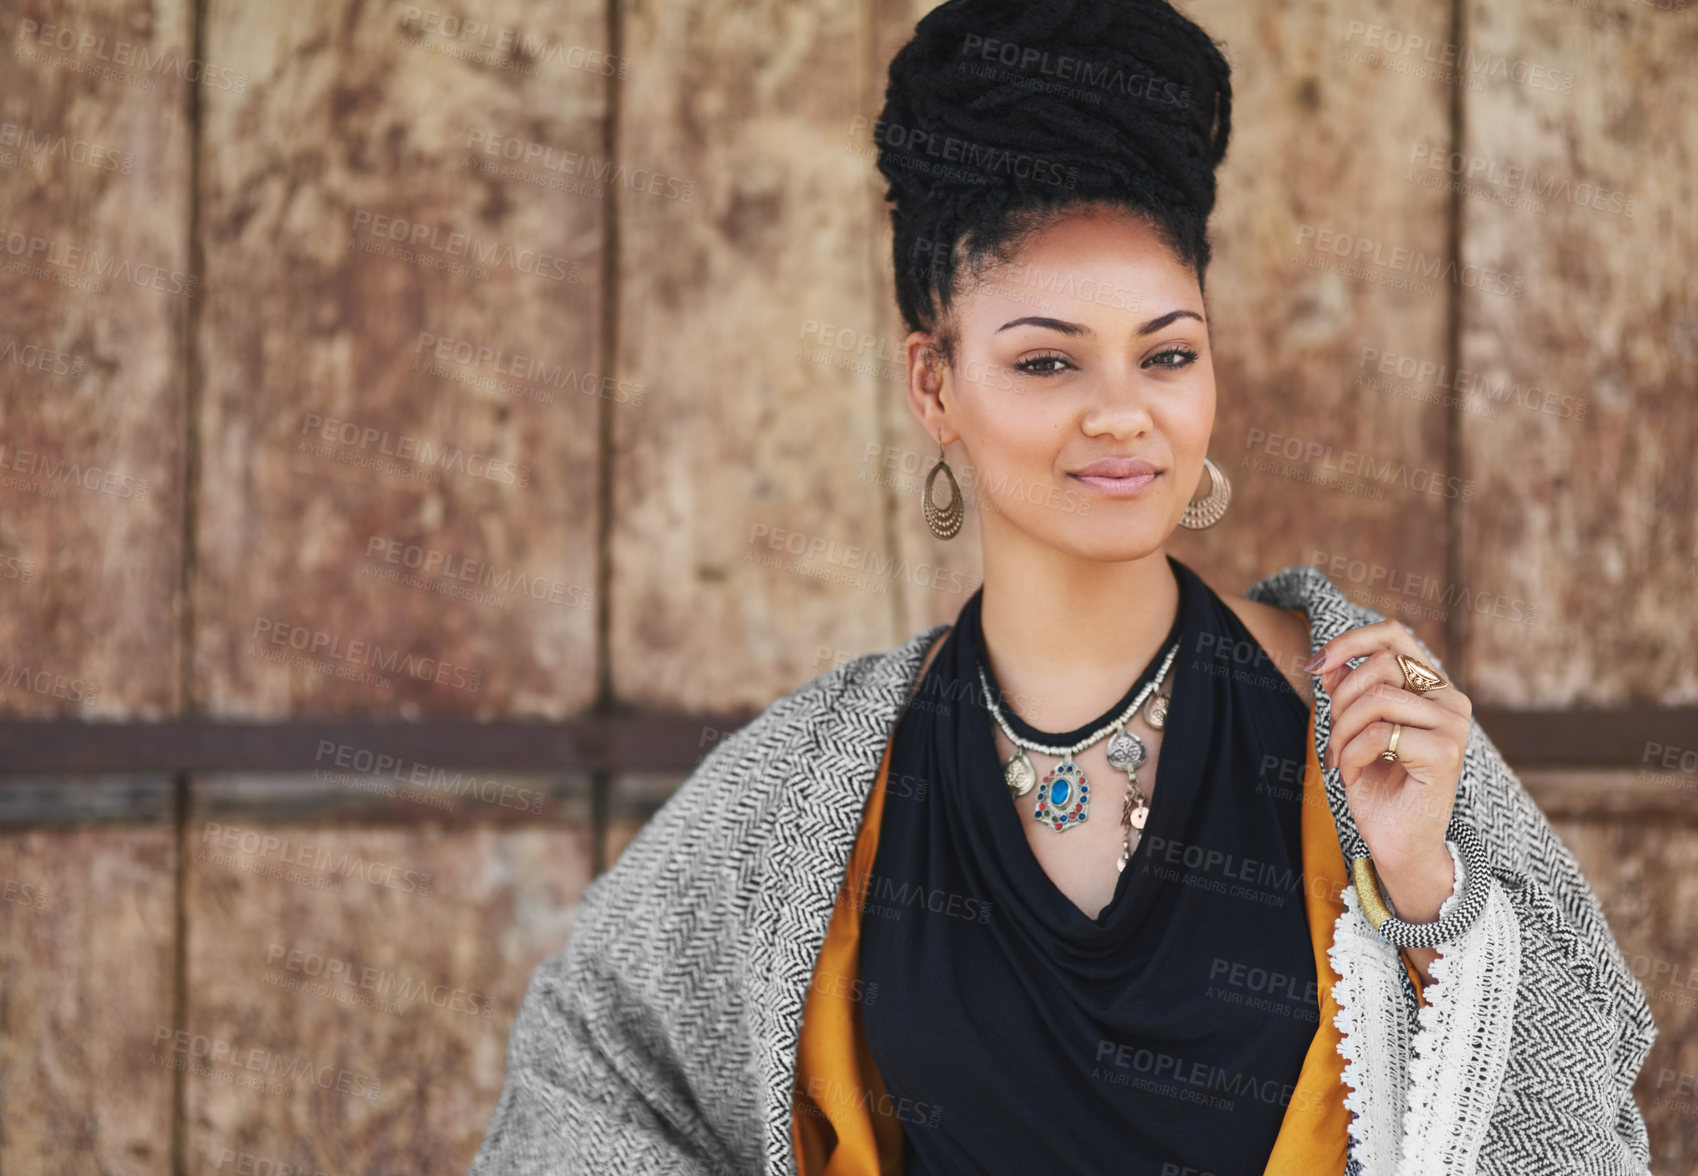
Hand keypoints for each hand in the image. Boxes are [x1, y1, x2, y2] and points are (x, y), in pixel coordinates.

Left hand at [1305, 619, 1470, 931]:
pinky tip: (1354, 775)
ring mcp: (1452, 725)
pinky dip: (1352, 754)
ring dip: (1342, 731)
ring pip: (1376, 698)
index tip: (1314, 665)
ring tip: (1340, 759)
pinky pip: (1379, 733)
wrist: (1398, 844)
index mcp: (1432, 688)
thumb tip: (1327, 662)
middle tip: (1333, 739)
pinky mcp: (1446, 752)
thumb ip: (1347, 694)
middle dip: (1339, 700)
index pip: (1394, 636)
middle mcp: (1450, 700)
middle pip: (1379, 665)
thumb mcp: (1353, 732)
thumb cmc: (1378, 788)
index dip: (1350, 641)